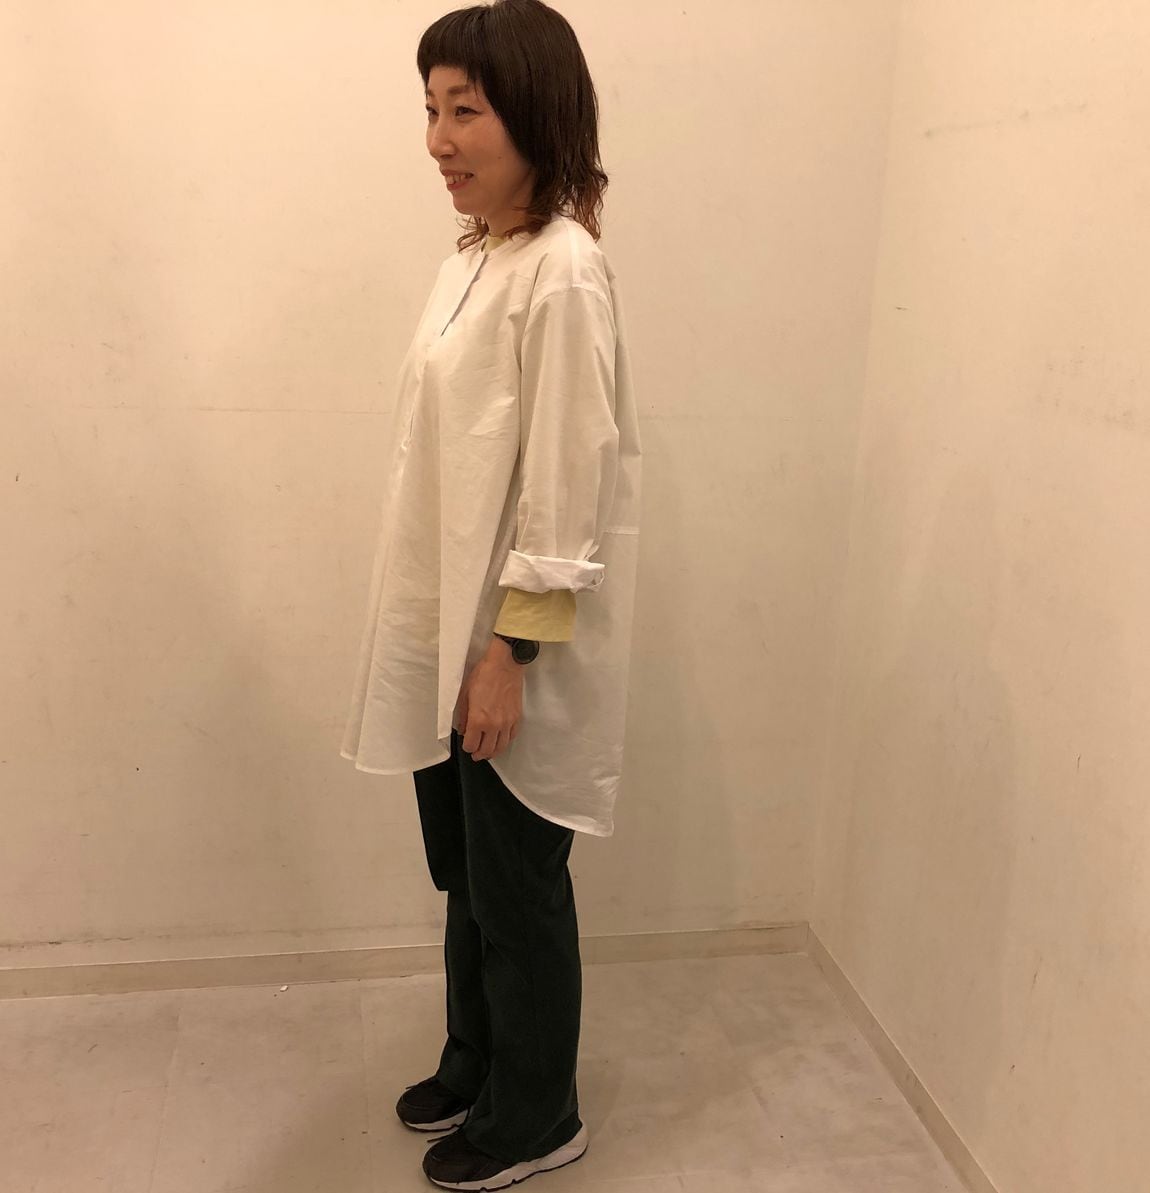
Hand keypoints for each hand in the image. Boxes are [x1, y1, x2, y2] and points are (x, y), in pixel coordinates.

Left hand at [454, 637, 523, 760]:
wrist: (505, 664)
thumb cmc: (483, 675)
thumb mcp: (465, 694)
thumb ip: (464, 716)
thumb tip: (464, 730)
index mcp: (478, 720)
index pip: (471, 745)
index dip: (467, 747)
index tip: (466, 744)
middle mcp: (494, 725)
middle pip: (487, 750)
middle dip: (479, 754)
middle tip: (476, 754)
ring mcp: (507, 722)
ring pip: (501, 747)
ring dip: (493, 752)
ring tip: (488, 752)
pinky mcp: (517, 717)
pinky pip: (511, 737)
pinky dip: (505, 742)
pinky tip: (500, 740)